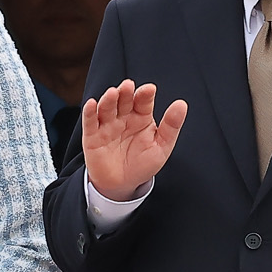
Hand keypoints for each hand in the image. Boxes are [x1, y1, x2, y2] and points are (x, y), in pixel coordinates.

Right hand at [82, 80, 188, 201]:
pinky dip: (89, 112)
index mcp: (141, 117)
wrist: (123, 185)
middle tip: (128, 86)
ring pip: (106, 108)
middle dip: (125, 93)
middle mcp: (123, 118)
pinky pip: (90, 122)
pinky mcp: (92, 136)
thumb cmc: (143, 164)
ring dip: (109, 99)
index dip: (145, 94)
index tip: (149, 89)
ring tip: (113, 93)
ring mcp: (107, 126)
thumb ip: (171, 126)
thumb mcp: (162, 147)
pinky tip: (92, 104)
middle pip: (123, 100)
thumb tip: (182, 104)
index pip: (143, 101)